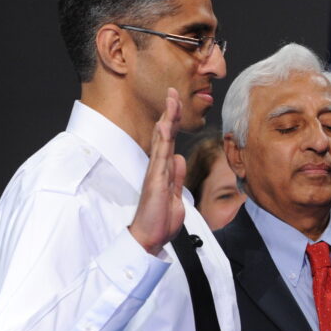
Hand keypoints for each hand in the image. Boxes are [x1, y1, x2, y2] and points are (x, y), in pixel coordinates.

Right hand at [129, 88, 186, 254]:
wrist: (150, 238)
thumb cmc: (160, 219)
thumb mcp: (175, 195)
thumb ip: (177, 177)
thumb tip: (180, 159)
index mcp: (163, 170)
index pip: (169, 141)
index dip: (173, 122)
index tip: (177, 104)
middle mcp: (158, 168)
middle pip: (164, 134)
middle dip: (169, 113)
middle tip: (173, 91)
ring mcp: (155, 172)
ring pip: (162, 140)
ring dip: (167, 119)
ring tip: (172, 100)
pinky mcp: (155, 181)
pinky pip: (160, 156)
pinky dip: (163, 140)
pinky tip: (166, 125)